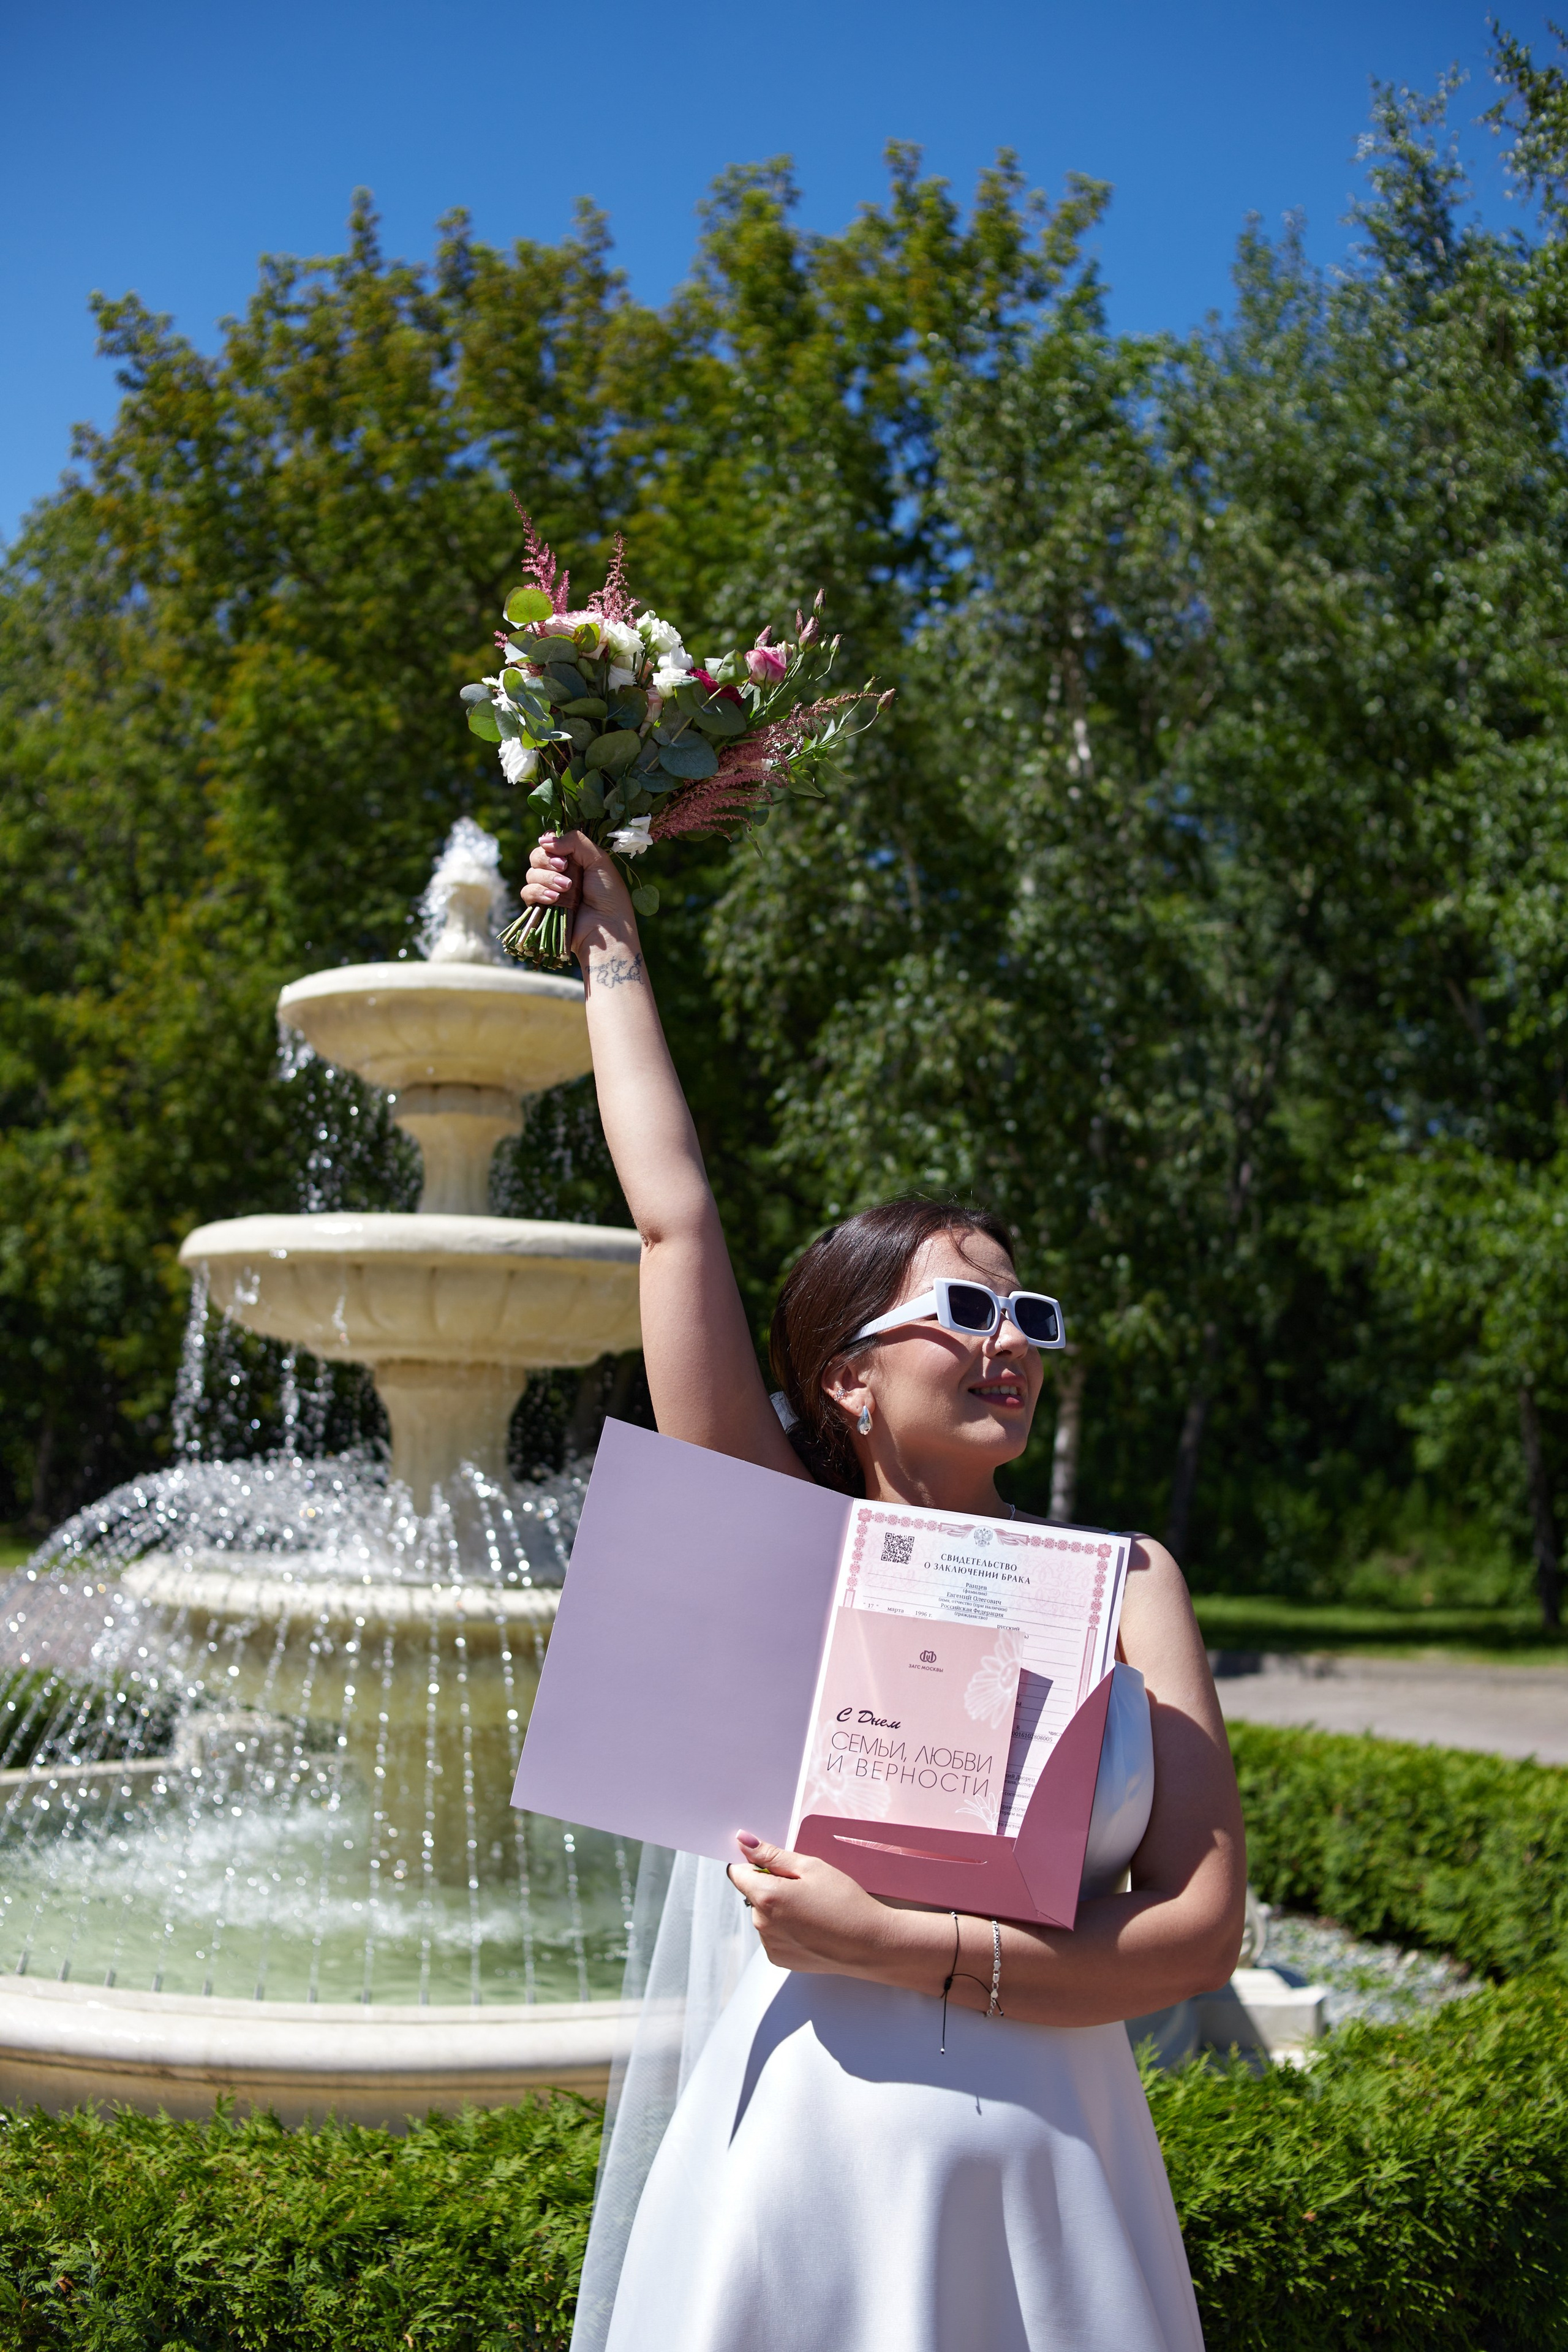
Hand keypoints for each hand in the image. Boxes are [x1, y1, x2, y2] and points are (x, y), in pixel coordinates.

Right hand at [520, 831, 632, 957]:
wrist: (606, 932)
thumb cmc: (609, 897)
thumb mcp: (599, 861)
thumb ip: (575, 841)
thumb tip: (544, 840)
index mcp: (575, 860)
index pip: (551, 842)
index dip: (551, 842)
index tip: (559, 849)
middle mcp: (560, 874)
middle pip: (537, 855)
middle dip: (548, 860)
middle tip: (565, 868)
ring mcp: (550, 891)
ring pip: (531, 873)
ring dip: (547, 878)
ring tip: (566, 889)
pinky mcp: (541, 909)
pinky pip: (526, 892)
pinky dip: (538, 892)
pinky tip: (554, 900)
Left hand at [726, 1834, 901, 1976]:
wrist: (869, 1944)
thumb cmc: (845, 1903)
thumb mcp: (811, 1867)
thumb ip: (772, 1855)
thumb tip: (743, 1842)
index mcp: (766, 1897)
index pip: (738, 1873)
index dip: (757, 1865)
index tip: (777, 1866)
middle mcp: (762, 1925)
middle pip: (754, 1894)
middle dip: (773, 1887)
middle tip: (806, 1888)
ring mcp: (770, 1945)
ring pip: (764, 1915)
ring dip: (779, 1909)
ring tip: (812, 1910)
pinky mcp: (780, 1959)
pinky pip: (774, 1935)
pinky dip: (786, 1928)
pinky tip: (811, 1927)